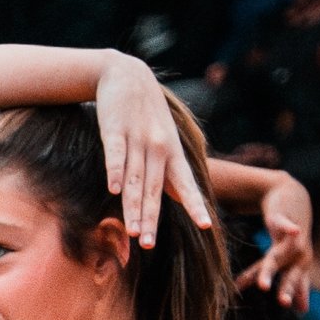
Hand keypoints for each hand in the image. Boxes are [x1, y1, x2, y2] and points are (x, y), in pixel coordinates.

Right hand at [93, 56, 210, 247]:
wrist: (126, 74)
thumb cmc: (146, 114)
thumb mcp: (164, 140)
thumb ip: (170, 170)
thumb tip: (184, 200)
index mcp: (173, 153)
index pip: (186, 184)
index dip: (195, 205)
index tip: (206, 225)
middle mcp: (159, 148)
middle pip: (154, 190)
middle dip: (151, 219)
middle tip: (147, 245)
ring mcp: (137, 138)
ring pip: (135, 179)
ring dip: (133, 206)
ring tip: (132, 232)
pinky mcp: (115, 129)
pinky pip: (115, 155)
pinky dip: (115, 173)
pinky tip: (114, 191)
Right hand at [237, 173, 312, 305]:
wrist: (291, 196)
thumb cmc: (287, 234)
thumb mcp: (283, 259)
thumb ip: (289, 282)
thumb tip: (302, 311)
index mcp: (298, 264)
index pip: (293, 282)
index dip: (296, 295)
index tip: (297, 311)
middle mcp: (297, 254)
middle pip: (289, 273)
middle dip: (287, 288)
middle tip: (283, 304)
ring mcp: (290, 238)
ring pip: (276, 257)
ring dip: (269, 272)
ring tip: (262, 287)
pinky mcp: (282, 219)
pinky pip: (284, 225)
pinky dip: (289, 228)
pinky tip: (295, 231)